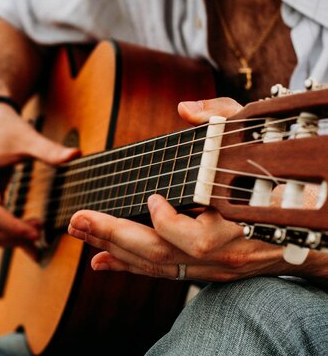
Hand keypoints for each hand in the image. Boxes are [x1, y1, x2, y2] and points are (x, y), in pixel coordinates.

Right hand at [0, 102, 78, 256]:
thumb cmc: (5, 127)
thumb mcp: (27, 136)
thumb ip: (49, 150)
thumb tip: (77, 154)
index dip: (13, 228)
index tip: (38, 234)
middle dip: (11, 238)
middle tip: (41, 234)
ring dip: (7, 239)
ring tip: (36, 231)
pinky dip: (2, 234)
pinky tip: (26, 234)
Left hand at [67, 97, 294, 281]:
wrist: (315, 228)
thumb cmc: (286, 178)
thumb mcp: (261, 138)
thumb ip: (224, 118)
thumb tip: (185, 108)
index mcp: (240, 224)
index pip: (195, 238)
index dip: (166, 223)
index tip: (150, 199)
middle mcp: (224, 256)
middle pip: (161, 254)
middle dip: (114, 236)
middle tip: (77, 220)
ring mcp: (215, 268)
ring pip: (156, 267)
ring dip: (113, 249)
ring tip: (79, 233)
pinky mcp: (208, 272)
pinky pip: (163, 273)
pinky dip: (129, 267)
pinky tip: (101, 261)